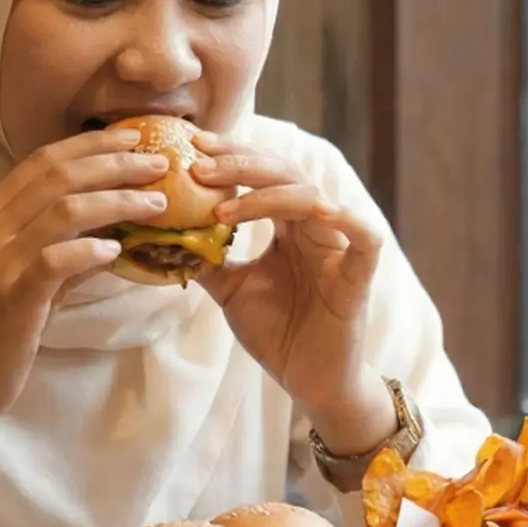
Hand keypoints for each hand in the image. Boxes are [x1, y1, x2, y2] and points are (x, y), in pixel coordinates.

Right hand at [0, 128, 169, 503]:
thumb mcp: (27, 278)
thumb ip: (64, 249)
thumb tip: (118, 228)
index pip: (42, 161)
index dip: (91, 144)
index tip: (134, 137)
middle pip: (57, 175)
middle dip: (114, 162)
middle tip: (159, 161)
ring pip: (63, 210)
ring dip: (117, 200)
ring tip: (156, 203)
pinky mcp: (10, 297)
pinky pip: (56, 259)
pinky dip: (92, 249)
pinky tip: (119, 251)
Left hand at [190, 133, 397, 452]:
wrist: (309, 380)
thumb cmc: (278, 331)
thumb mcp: (231, 290)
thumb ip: (207, 258)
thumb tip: (164, 234)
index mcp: (288, 225)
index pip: (261, 175)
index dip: (231, 157)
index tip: (192, 146)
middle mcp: (315, 226)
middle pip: (284, 174)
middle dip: (240, 164)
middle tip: (199, 162)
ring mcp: (339, 247)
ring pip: (311, 198)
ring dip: (266, 195)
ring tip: (221, 207)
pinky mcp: (360, 273)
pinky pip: (363, 235)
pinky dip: (342, 218)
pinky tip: (313, 212)